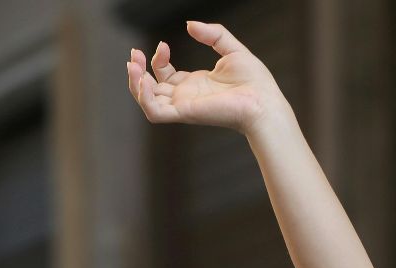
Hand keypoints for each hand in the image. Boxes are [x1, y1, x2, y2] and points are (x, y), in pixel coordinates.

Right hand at [124, 20, 283, 132]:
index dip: (157, 59)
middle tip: (134, 54)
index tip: (164, 44)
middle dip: (137, 71)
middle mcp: (186, 97)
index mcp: (194, 85)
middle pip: (150, 89)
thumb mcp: (231, 49)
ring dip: (134, 84)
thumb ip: (212, 34)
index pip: (164, 75)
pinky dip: (144, 98)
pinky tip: (143, 80)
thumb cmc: (254, 81)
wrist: (264, 100)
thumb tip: (189, 25)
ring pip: (147, 101)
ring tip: (132, 64)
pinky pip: (155, 112)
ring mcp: (184, 106)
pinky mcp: (185, 113)